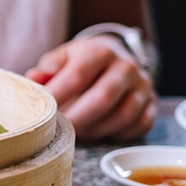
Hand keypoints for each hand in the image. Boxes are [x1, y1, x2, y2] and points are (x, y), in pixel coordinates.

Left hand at [25, 35, 155, 140]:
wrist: (116, 57)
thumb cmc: (82, 61)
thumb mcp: (63, 57)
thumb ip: (47, 69)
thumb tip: (34, 79)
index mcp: (100, 51)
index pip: (77, 76)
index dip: (58, 96)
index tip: (42, 112)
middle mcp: (126, 66)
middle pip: (102, 98)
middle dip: (76, 119)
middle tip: (58, 130)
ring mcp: (143, 86)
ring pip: (123, 115)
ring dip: (96, 130)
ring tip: (76, 133)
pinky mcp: (151, 104)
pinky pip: (138, 125)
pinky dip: (117, 134)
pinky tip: (99, 133)